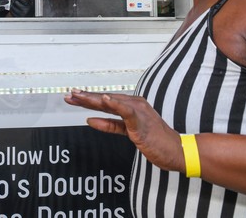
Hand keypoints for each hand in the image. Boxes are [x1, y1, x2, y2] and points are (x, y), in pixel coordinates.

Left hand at [9, 0, 33, 16]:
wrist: (31, 16)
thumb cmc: (30, 6)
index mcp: (30, 5)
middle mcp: (26, 10)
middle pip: (16, 2)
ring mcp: (21, 14)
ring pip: (13, 6)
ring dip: (11, 1)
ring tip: (12, 0)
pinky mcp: (17, 17)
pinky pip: (11, 11)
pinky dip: (11, 7)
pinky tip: (12, 5)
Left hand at [64, 89, 184, 173]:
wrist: (176, 150)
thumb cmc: (155, 141)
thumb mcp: (127, 132)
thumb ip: (110, 125)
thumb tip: (90, 120)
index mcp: (130, 106)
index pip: (105, 101)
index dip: (87, 99)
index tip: (72, 97)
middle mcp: (133, 104)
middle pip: (105, 99)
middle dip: (85, 97)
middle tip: (69, 94)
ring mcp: (138, 111)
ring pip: (111, 102)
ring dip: (94, 99)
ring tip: (78, 96)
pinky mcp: (141, 122)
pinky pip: (126, 111)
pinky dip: (115, 104)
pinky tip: (105, 99)